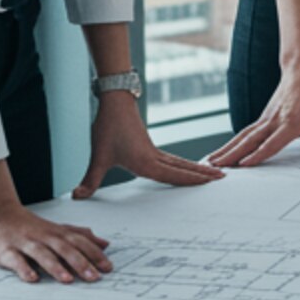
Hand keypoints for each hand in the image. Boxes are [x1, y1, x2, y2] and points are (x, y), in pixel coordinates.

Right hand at [0, 204, 114, 284]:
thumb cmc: (29, 226)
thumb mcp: (57, 229)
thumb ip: (80, 236)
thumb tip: (105, 244)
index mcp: (57, 233)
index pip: (80, 242)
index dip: (94, 254)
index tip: (108, 267)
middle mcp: (44, 237)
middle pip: (64, 249)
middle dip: (80, 263)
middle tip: (94, 277)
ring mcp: (25, 243)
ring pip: (42, 254)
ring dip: (55, 267)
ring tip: (68, 280)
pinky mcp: (6, 251)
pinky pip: (16, 260)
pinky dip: (24, 269)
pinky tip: (32, 279)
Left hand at [73, 94, 224, 199]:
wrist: (115, 102)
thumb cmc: (108, 127)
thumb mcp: (98, 157)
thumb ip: (90, 180)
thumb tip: (77, 196)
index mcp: (146, 163)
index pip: (173, 175)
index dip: (192, 180)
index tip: (210, 182)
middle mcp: (154, 158)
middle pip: (183, 169)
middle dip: (202, 174)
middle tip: (222, 177)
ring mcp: (154, 152)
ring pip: (180, 163)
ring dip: (196, 169)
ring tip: (213, 173)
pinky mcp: (150, 147)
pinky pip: (172, 160)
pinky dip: (184, 165)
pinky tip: (186, 168)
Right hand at [210, 53, 299, 166]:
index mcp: (292, 121)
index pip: (273, 141)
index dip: (259, 154)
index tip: (244, 165)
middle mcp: (275, 120)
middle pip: (251, 141)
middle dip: (233, 155)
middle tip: (216, 169)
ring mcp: (267, 119)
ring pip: (243, 137)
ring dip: (226, 150)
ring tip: (210, 163)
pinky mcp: (263, 118)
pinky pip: (245, 133)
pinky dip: (232, 143)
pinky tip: (222, 153)